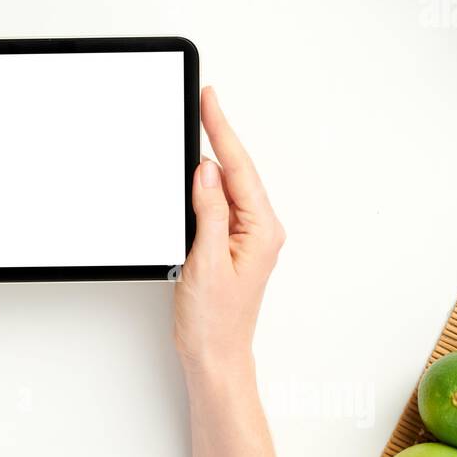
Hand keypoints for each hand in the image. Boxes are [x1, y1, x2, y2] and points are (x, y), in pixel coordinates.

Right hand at [174, 87, 284, 380]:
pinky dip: (205, 183)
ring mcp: (246, 236)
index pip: (238, 168)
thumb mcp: (206, 262)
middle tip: (202, 100)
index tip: (209, 100)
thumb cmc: (214, 321)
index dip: (222, 130)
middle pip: (237, 169)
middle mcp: (259, 229)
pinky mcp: (230, 244)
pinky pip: (219, 203)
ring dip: (212, 156)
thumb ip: (209, 213)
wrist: (215, 356)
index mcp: (261, 230)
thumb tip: (208, 172)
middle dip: (218, 133)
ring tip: (199, 123)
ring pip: (228, 184)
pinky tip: (195, 171)